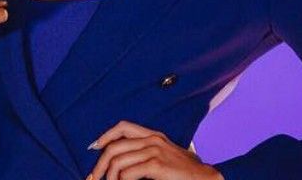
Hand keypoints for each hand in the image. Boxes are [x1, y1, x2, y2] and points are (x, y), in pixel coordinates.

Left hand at [87, 121, 222, 179]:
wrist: (207, 178)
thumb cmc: (185, 172)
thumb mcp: (164, 156)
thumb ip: (145, 154)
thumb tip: (121, 164)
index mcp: (154, 135)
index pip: (123, 127)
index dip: (105, 136)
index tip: (94, 148)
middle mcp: (152, 140)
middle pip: (114, 147)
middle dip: (99, 164)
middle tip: (94, 177)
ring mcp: (154, 151)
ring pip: (118, 162)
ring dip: (109, 177)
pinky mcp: (157, 165)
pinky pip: (127, 174)